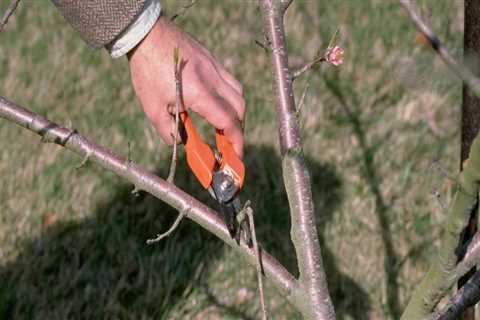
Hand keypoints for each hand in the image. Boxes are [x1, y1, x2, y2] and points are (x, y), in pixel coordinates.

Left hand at [127, 17, 244, 157]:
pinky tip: (215, 102)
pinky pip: (229, 81)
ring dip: (235, 112)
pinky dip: (229, 96)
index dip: (236, 142)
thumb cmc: (147, 70)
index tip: (236, 156)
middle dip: (237, 129)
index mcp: (200, 93)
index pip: (228, 122)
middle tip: (227, 143)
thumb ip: (168, 131)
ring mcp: (215, 67)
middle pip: (239, 109)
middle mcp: (213, 80)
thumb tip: (181, 143)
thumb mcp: (152, 108)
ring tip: (223, 124)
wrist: (146, 34)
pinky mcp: (212, 59)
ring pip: (238, 93)